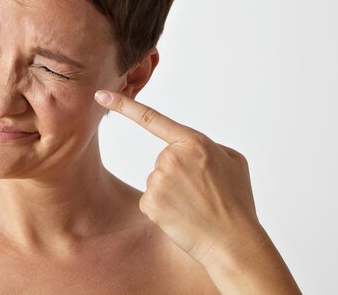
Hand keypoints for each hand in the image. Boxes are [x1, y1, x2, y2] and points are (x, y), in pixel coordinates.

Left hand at [94, 90, 263, 263]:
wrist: (233, 242)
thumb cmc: (237, 202)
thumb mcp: (234, 161)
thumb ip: (210, 146)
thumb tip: (190, 149)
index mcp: (194, 142)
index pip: (151, 118)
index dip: (122, 106)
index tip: (100, 95)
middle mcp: (172, 157)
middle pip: (163, 160)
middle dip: (178, 175)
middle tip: (201, 193)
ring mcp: (158, 179)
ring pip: (157, 180)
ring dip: (172, 193)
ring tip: (195, 206)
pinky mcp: (150, 202)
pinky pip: (151, 200)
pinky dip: (164, 210)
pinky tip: (182, 217)